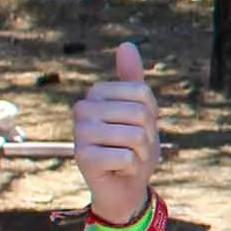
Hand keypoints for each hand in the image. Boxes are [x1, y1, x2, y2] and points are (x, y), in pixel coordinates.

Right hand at [70, 42, 159, 225]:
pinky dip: (132, 167)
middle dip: (147, 136)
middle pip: (139, 114)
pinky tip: (118, 171)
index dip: (151, 115)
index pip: (142, 94)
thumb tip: (126, 44)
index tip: (140, 128)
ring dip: (141, 153)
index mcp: (96, 95)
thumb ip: (132, 79)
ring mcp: (79, 133)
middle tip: (134, 148)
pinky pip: (126, 156)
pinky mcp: (82, 157)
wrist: (124, 186)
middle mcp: (82, 109)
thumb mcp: (141, 111)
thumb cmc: (133, 147)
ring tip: (127, 158)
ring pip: (134, 135)